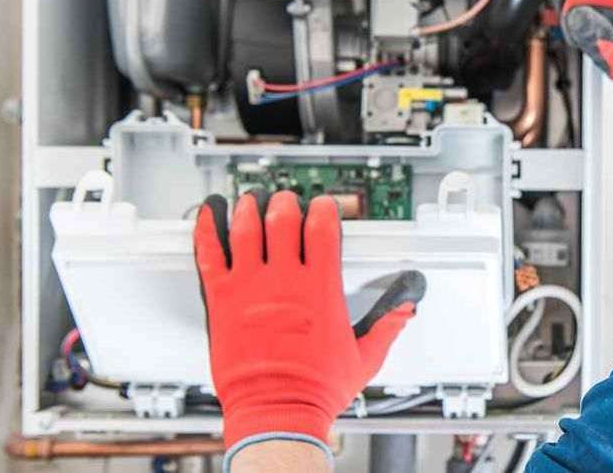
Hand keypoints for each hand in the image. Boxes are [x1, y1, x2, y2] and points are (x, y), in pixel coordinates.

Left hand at [194, 190, 424, 449]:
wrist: (277, 411)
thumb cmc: (316, 389)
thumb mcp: (365, 357)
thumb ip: (387, 327)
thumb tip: (404, 311)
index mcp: (320, 288)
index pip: (322, 229)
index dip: (324, 209)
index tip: (323, 205)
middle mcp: (285, 281)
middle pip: (283, 219)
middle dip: (286, 204)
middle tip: (286, 202)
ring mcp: (250, 288)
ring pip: (246, 230)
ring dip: (249, 209)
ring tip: (251, 201)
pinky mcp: (221, 301)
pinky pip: (210, 256)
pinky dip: (207, 231)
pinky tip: (208, 216)